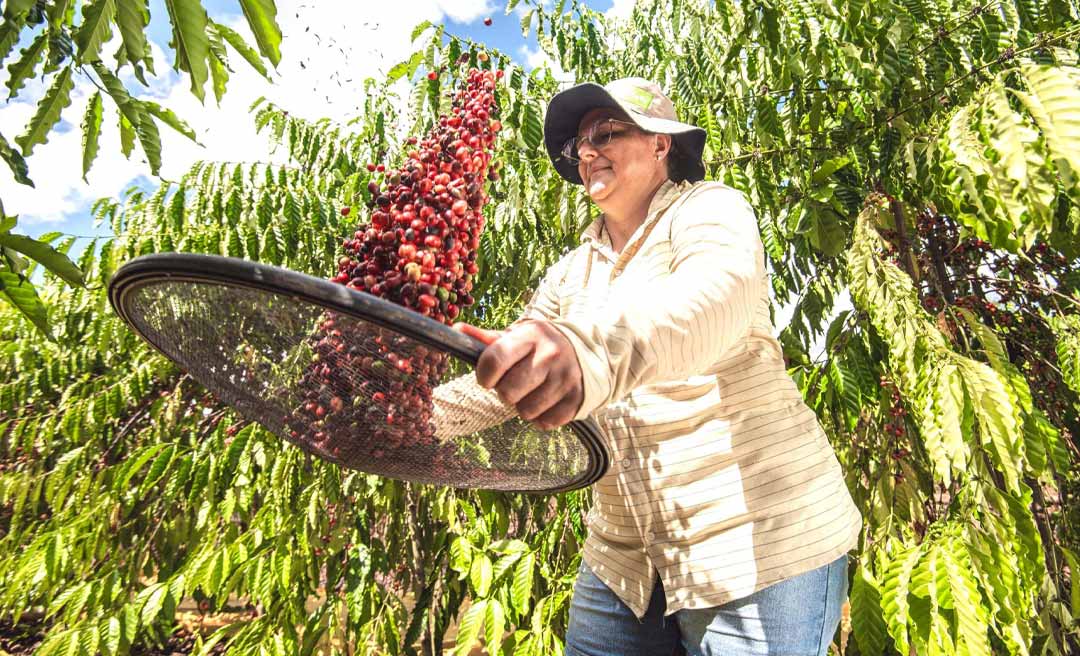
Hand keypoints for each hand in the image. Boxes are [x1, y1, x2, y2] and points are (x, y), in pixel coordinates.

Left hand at [453, 320, 584, 429]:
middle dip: (505, 392)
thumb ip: (486, 338)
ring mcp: (566, 378)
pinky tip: (545, 400)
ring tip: (532, 391)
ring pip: (525, 411)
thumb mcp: (517, 336)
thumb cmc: (539, 345)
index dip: (484, 375)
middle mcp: (551, 355)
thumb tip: (456, 329)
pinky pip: (544, 422)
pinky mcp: (576, 399)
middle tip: (514, 383)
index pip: (494, 361)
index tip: (487, 377)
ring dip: (523, 406)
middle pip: (508, 393)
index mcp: (531, 335)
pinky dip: (540, 417)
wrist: (584, 351)